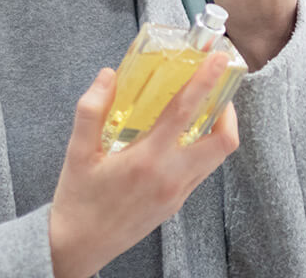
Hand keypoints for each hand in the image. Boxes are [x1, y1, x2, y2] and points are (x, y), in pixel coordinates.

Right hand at [48, 58, 238, 277]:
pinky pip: (202, 171)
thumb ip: (91, 109)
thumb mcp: (76, 152)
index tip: (217, 60)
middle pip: (223, 141)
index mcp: (147, 160)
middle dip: (229, 111)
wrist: (78, 246)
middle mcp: (170, 177)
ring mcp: (177, 193)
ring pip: (217, 158)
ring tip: (206, 108)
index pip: (185, 112)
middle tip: (218, 88)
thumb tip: (108, 76)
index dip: (205, 82)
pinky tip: (186, 137)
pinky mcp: (176, 204)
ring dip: (219, 130)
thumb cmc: (77, 200)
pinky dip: (204, 148)